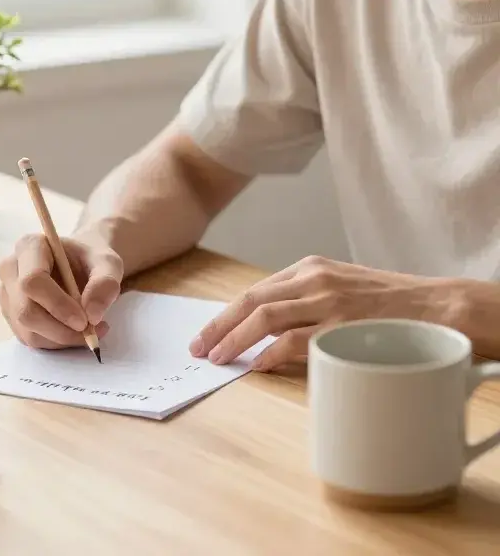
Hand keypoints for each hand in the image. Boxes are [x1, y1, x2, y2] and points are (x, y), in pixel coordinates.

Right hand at [0, 233, 122, 349]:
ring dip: (61, 339)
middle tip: (90, 332)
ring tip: (90, 331)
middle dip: (60, 329)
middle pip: (26, 311)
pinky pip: (30, 339)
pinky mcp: (11, 316)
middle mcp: (10, 269)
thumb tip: (92, 314)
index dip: (57, 305)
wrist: (81, 265)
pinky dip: (56, 343)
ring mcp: (7, 295)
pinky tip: (74, 332)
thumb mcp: (108, 264)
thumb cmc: (91, 260)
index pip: (33, 281)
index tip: (84, 320)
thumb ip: (105, 283)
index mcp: (30, 246)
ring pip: (27, 331)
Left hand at [189, 256, 460, 370]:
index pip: (257, 289)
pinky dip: (268, 353)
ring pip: (265, 316)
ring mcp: (326, 302)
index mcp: (311, 267)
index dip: (227, 313)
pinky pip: (292, 340)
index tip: (208, 331)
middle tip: (198, 346)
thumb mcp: (342, 287)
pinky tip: (254, 365)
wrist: (435, 306)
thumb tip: (270, 331)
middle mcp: (314, 279)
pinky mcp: (340, 326)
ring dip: (233, 338)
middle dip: (218, 324)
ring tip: (216, 357)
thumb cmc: (389, 303)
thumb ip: (307, 300)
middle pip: (251, 299)